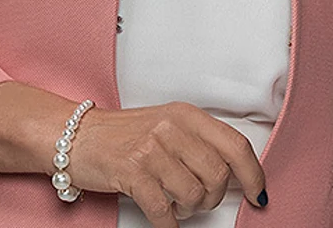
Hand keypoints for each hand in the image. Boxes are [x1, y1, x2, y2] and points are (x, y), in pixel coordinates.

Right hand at [62, 101, 266, 226]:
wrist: (76, 136)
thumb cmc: (124, 135)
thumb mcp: (167, 125)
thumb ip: (200, 143)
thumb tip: (237, 174)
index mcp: (186, 115)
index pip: (235, 145)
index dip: (252, 175)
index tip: (256, 194)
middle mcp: (171, 127)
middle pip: (218, 175)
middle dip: (213, 198)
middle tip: (199, 201)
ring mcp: (151, 149)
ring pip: (193, 195)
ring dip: (189, 210)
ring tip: (176, 204)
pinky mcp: (132, 172)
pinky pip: (164, 211)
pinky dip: (168, 225)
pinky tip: (165, 221)